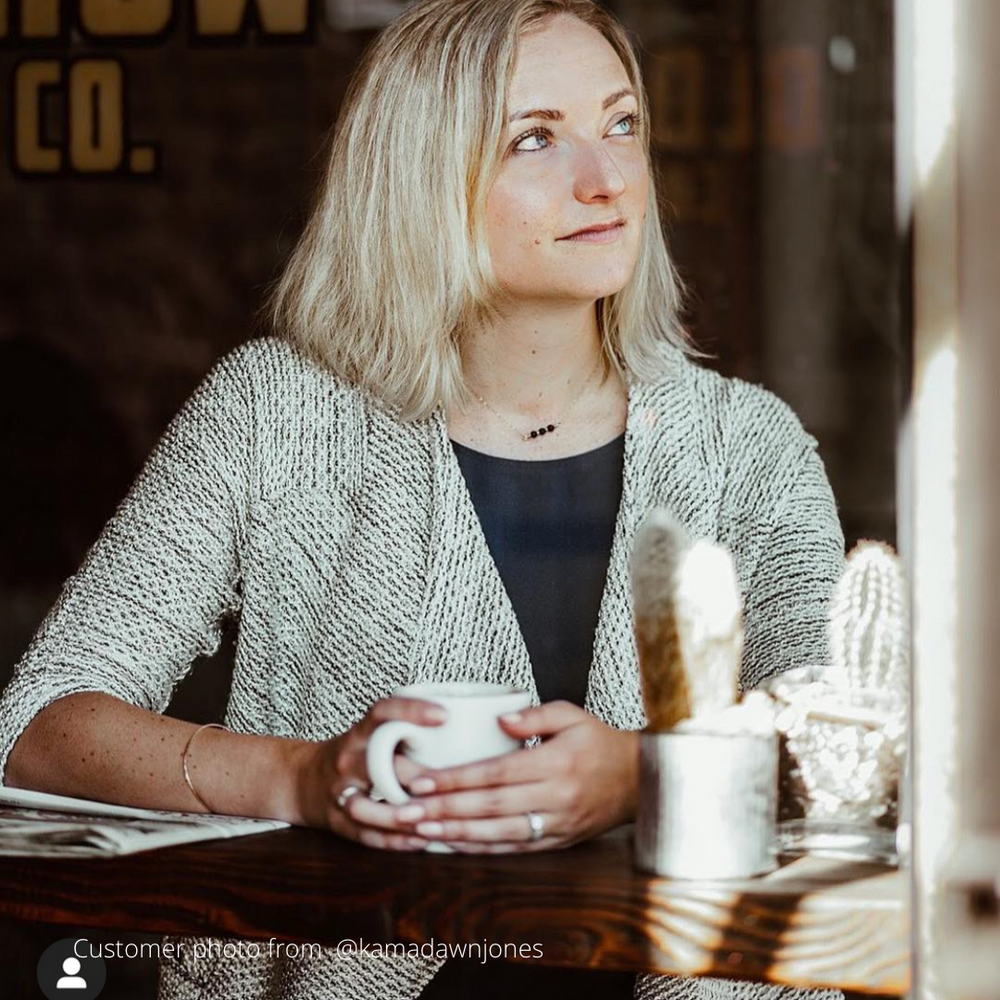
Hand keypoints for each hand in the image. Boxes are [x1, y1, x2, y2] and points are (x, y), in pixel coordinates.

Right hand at [290, 697, 445, 850]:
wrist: (302, 780)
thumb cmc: (355, 754)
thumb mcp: (371, 734)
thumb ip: (405, 732)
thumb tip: (462, 727)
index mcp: (360, 732)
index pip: (382, 712)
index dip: (411, 711)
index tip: (444, 716)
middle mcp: (348, 759)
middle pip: (380, 767)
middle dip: (418, 778)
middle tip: (454, 785)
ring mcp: (340, 792)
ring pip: (369, 808)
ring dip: (404, 817)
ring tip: (438, 821)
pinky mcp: (337, 821)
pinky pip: (366, 835)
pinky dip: (395, 841)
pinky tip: (422, 841)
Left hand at [390, 701, 638, 852]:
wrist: (641, 781)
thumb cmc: (601, 743)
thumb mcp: (573, 715)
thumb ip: (535, 715)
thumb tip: (500, 721)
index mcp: (555, 764)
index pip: (496, 773)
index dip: (456, 779)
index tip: (421, 781)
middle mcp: (555, 798)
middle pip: (489, 807)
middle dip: (443, 809)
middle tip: (405, 811)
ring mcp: (556, 824)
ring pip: (496, 834)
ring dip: (454, 833)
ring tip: (419, 831)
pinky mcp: (557, 842)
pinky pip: (512, 849)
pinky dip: (479, 849)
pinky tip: (453, 844)